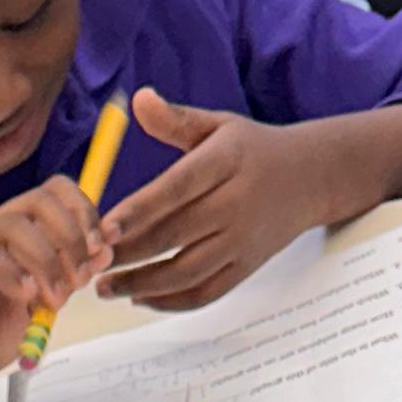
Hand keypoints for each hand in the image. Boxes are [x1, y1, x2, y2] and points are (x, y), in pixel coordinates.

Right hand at [0, 181, 114, 401]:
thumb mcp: (44, 305)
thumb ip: (70, 277)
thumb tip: (104, 250)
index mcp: (19, 233)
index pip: (56, 192)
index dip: (85, 213)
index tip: (100, 250)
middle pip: (40, 199)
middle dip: (71, 237)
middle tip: (79, 279)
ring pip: (14, 224)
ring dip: (47, 261)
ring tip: (54, 301)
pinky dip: (12, 276)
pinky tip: (25, 299)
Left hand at [98, 91, 327, 312]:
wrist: (312, 178)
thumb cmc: (251, 150)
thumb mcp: (219, 125)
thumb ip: (176, 120)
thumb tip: (139, 99)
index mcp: (225, 162)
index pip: (175, 189)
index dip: (137, 211)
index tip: (102, 229)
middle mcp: (236, 204)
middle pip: (174, 236)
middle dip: (128, 254)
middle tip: (90, 262)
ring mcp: (243, 240)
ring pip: (187, 273)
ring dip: (142, 285)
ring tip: (106, 287)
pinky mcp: (247, 267)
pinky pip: (206, 294)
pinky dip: (172, 302)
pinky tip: (140, 298)